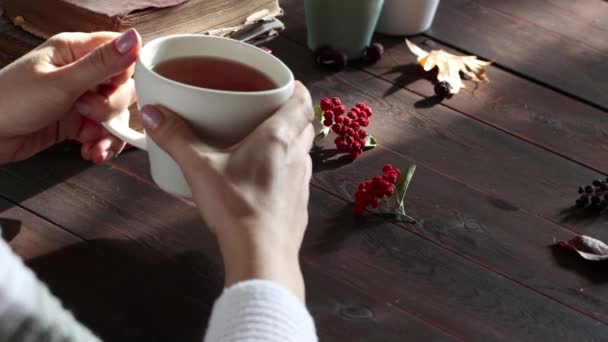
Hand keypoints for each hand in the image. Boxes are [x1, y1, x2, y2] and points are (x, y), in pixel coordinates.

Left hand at [0, 29, 141, 163]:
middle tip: (88, 112)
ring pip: (115, 113)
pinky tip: (91, 152)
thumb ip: (101, 64)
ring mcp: (79, 99)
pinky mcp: (75, 122)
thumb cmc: (10, 102)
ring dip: (110, 132)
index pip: (120, 52)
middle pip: (121, 87)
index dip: (126, 72)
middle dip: (113, 107)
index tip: (115, 88)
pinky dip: (101, 144)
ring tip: (93, 143)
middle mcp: (80, 73)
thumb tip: (133, 40)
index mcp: (74, 51)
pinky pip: (102, 132)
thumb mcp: (61, 83)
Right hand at [139, 82, 313, 300]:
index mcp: (279, 137)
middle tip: (264, 110)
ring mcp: (302, 181)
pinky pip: (298, 175)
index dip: (295, 87)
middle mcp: (297, 155)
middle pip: (304, 123)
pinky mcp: (300, 203)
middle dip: (289, 112)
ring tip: (262, 142)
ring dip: (290, 141)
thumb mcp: (200, 168)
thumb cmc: (236, 207)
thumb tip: (152, 113)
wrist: (262, 255)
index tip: (280, 84)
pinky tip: (264, 178)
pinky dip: (287, 168)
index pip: (303, 100)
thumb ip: (175, 138)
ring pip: (303, 150)